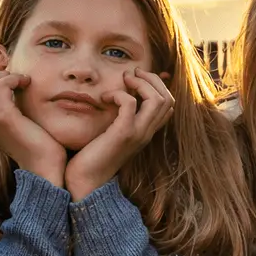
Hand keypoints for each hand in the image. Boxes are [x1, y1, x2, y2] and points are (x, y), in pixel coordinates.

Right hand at [0, 70, 66, 186]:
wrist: (44, 169)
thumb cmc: (40, 147)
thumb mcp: (22, 125)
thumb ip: (15, 110)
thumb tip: (19, 90)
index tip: (15, 80)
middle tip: (19, 79)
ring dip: (7, 75)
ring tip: (24, 81)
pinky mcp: (3, 117)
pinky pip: (2, 85)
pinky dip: (15, 78)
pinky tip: (28, 83)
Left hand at [64, 68, 174, 200]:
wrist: (85, 182)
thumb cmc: (93, 157)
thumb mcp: (113, 134)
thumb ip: (120, 119)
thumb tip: (118, 98)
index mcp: (147, 132)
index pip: (169, 104)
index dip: (157, 85)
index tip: (136, 78)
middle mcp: (147, 132)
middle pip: (167, 98)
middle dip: (151, 78)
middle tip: (132, 73)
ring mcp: (138, 133)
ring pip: (157, 99)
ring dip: (140, 82)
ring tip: (124, 79)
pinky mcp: (124, 134)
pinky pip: (131, 103)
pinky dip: (119, 93)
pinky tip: (105, 97)